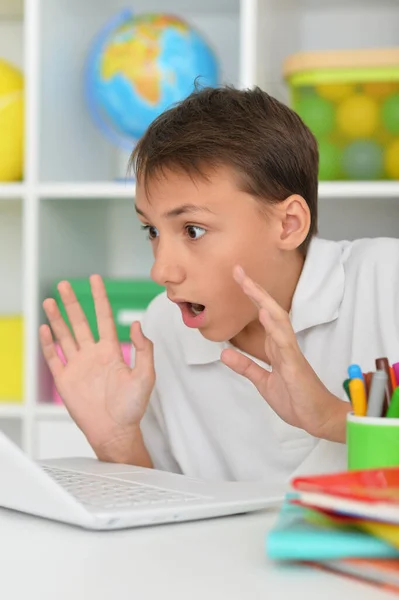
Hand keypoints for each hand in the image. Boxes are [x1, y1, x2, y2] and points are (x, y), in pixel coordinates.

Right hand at [40, 275, 154, 453]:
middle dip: (72, 302)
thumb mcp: (146, 375)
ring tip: (49, 300)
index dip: (99, 297)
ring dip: (56, 318)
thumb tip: (136, 324)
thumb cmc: (132, 406)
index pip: (103, 317)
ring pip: (64, 335)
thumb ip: (144, 349)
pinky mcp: (65, 379)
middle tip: (64, 284)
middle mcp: (92, 354)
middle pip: (79, 322)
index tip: (95, 279)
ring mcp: (78, 365)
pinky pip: (53, 357)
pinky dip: (48, 343)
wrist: (115, 430)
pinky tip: (44, 328)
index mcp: (111, 351)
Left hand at [221, 266, 349, 442]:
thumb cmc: (296, 399)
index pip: (262, 316)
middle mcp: (284, 344)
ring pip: (278, 321)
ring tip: (249, 284)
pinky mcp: (295, 365)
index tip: (237, 278)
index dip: (250, 297)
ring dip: (264, 302)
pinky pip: (285, 343)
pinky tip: (266, 315)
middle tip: (238, 271)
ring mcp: (291, 353)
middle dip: (255, 290)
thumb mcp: (263, 382)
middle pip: (270, 311)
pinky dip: (275, 328)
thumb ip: (246, 366)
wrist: (318, 418)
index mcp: (276, 347)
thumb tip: (224, 353)